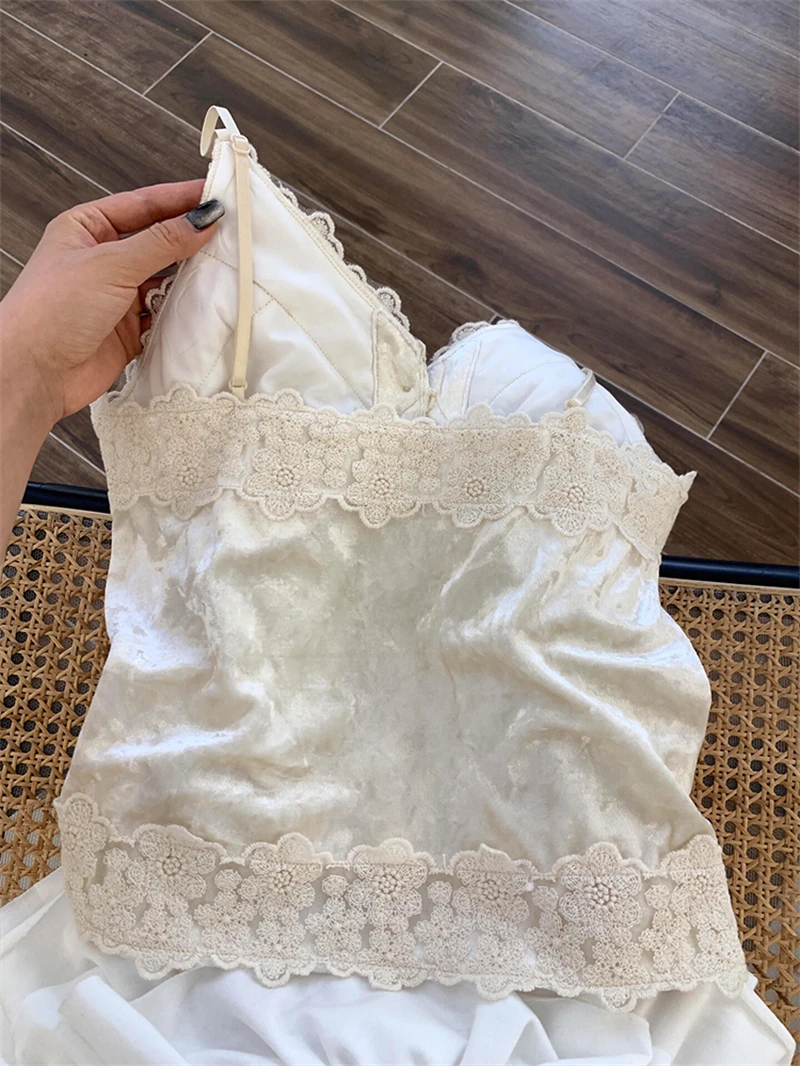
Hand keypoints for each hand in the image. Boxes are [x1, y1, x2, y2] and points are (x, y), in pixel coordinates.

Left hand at [0, 180, 222, 425]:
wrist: (35, 372)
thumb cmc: (53, 309)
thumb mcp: (111, 263)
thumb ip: (162, 242)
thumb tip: (203, 220)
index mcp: (87, 228)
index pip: (143, 205)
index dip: (181, 199)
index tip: (219, 196)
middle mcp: (102, 258)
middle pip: (158, 241)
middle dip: (191, 238)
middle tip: (232, 232)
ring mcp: (117, 295)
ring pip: (164, 278)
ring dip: (190, 276)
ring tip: (225, 267)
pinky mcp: (129, 329)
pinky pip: (165, 313)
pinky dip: (183, 310)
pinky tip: (204, 304)